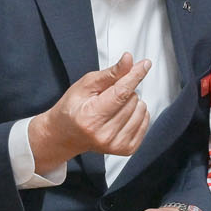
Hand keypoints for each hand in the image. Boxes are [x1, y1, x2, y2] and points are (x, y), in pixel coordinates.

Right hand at [26, 53, 151, 170]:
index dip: (134, 76)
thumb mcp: (86, 85)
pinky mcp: (126, 149)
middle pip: (132, 100)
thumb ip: (110, 73)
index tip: (144, 64)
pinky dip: (138, 114)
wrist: (65, 135)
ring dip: (132, 102)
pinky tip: (123, 114)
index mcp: (90, 117)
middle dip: (125, 91)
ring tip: (113, 106)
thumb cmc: (73, 108)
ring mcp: (115, 145)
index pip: (120, 93)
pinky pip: (145, 122)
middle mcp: (103, 135)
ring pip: (141, 110)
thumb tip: (129, 60)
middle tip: (107, 96)